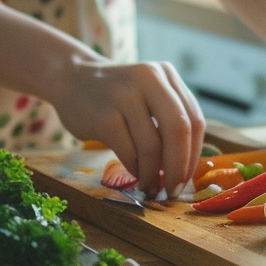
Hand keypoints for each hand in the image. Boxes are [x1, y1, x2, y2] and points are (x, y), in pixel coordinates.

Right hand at [49, 60, 204, 197]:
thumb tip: (186, 169)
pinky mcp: (103, 116)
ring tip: (152, 187)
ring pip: (152, 145)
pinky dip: (136, 169)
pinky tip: (136, 176)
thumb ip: (169, 119)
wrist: (71, 80)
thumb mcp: (149, 94)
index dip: (194, 155)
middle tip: (174, 190)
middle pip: (178, 130)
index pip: (194, 120)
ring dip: (155, 174)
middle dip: (179, 167)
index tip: (187, 178)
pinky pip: (129, 152)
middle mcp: (149, 79)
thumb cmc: (117, 96)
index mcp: (166, 74)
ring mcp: (124, 95)